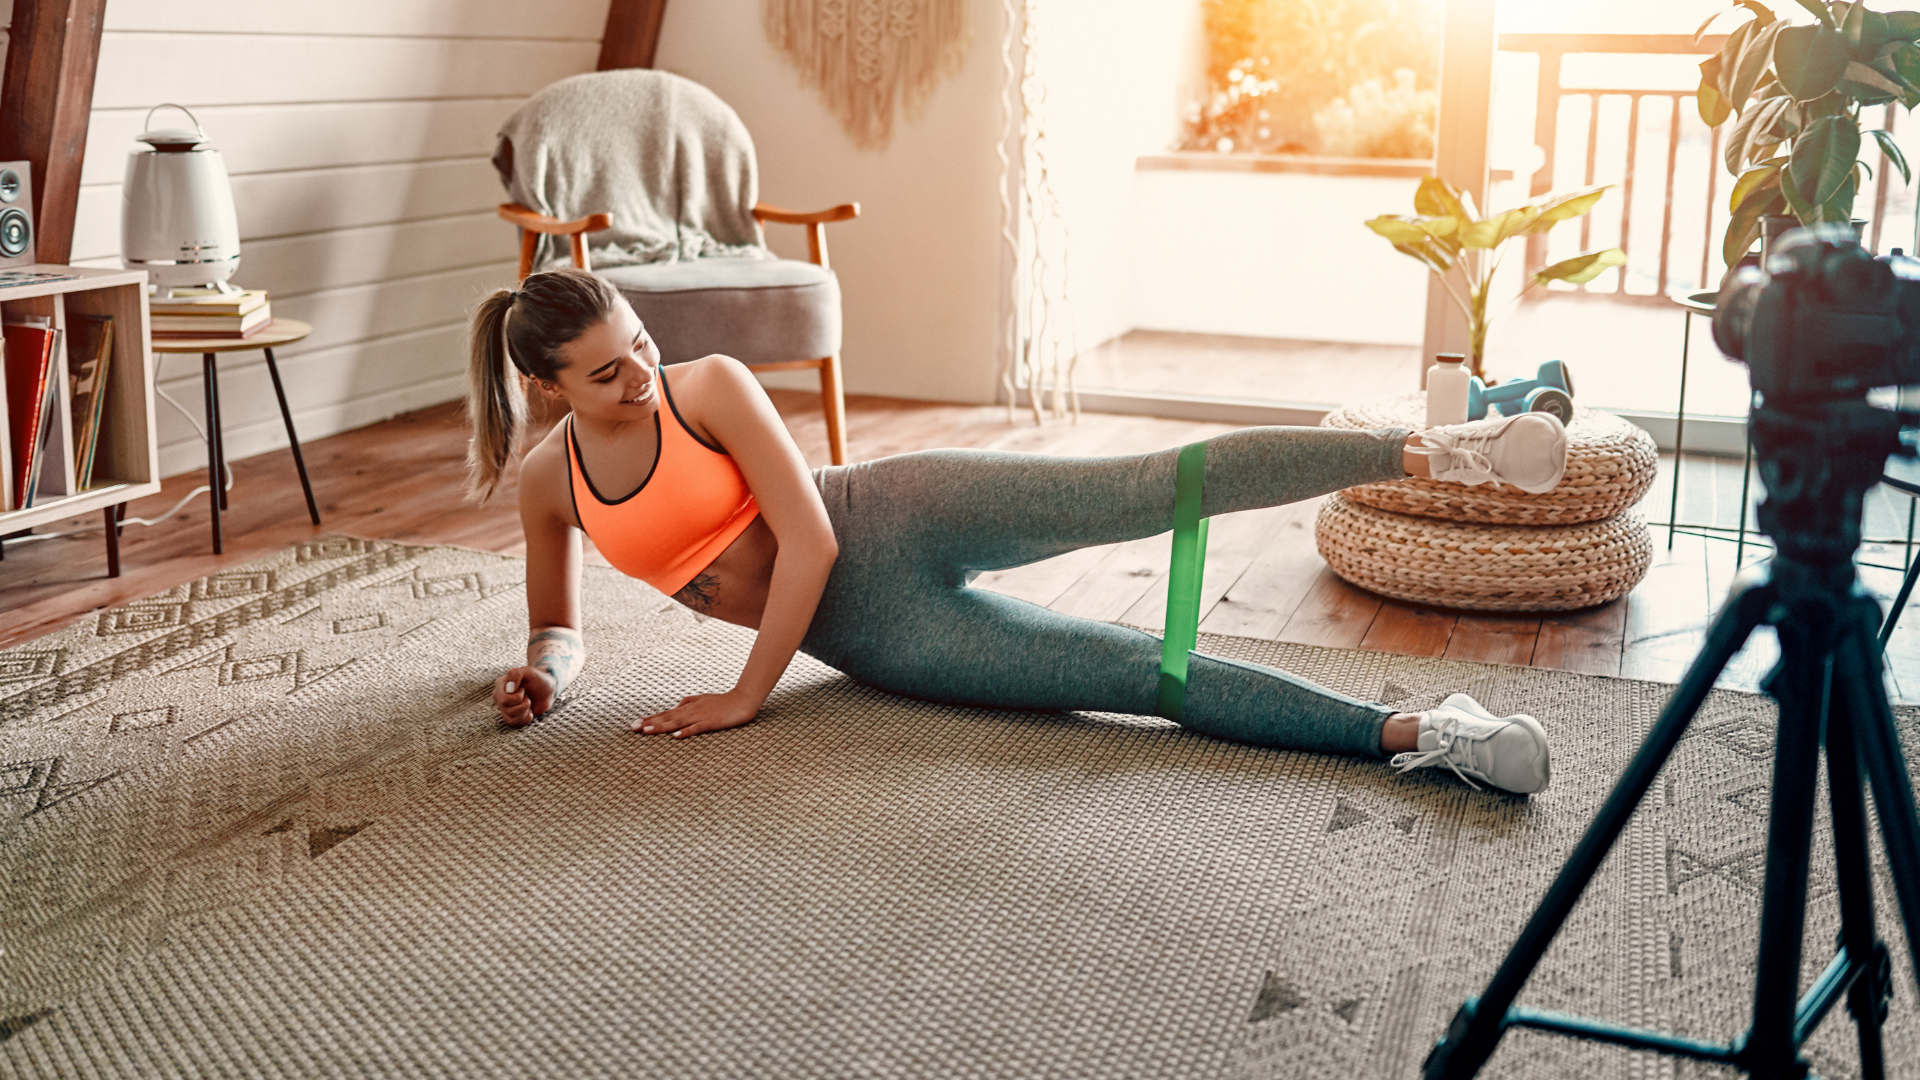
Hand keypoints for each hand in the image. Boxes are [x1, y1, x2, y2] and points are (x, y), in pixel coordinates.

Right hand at [494, 666, 556, 726]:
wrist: (548, 688)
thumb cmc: (537, 678)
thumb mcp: (528, 671)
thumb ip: (515, 674)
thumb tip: (509, 689)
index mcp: (500, 685)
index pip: (503, 699)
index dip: (518, 696)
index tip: (523, 688)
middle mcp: (499, 697)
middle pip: (507, 709)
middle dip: (523, 704)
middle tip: (527, 696)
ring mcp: (505, 708)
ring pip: (511, 718)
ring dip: (525, 710)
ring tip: (528, 702)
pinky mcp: (512, 717)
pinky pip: (515, 724)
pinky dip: (526, 718)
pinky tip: (529, 710)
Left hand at [634, 689, 760, 738]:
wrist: (743, 699)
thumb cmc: (723, 701)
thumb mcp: (703, 699)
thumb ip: (689, 701)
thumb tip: (676, 706)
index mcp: (688, 706)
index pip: (665, 713)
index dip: (650, 718)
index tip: (635, 724)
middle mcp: (691, 710)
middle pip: (666, 717)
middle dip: (649, 723)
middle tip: (632, 728)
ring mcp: (701, 716)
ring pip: (677, 722)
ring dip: (661, 726)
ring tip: (646, 731)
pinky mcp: (711, 722)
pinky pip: (696, 728)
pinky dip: (686, 732)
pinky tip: (675, 736)